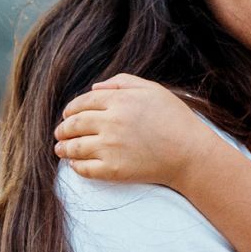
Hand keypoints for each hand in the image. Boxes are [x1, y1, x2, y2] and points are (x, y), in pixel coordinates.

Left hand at [53, 73, 204, 185]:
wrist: (190, 153)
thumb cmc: (175, 119)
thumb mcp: (152, 89)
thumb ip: (122, 81)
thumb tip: (94, 87)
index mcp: (119, 100)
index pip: (82, 103)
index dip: (71, 109)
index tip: (67, 115)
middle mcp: (111, 122)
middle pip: (75, 124)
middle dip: (63, 128)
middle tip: (60, 132)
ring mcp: (110, 147)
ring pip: (75, 147)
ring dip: (63, 147)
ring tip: (60, 149)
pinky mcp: (114, 170)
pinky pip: (85, 168)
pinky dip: (76, 166)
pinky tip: (74, 164)